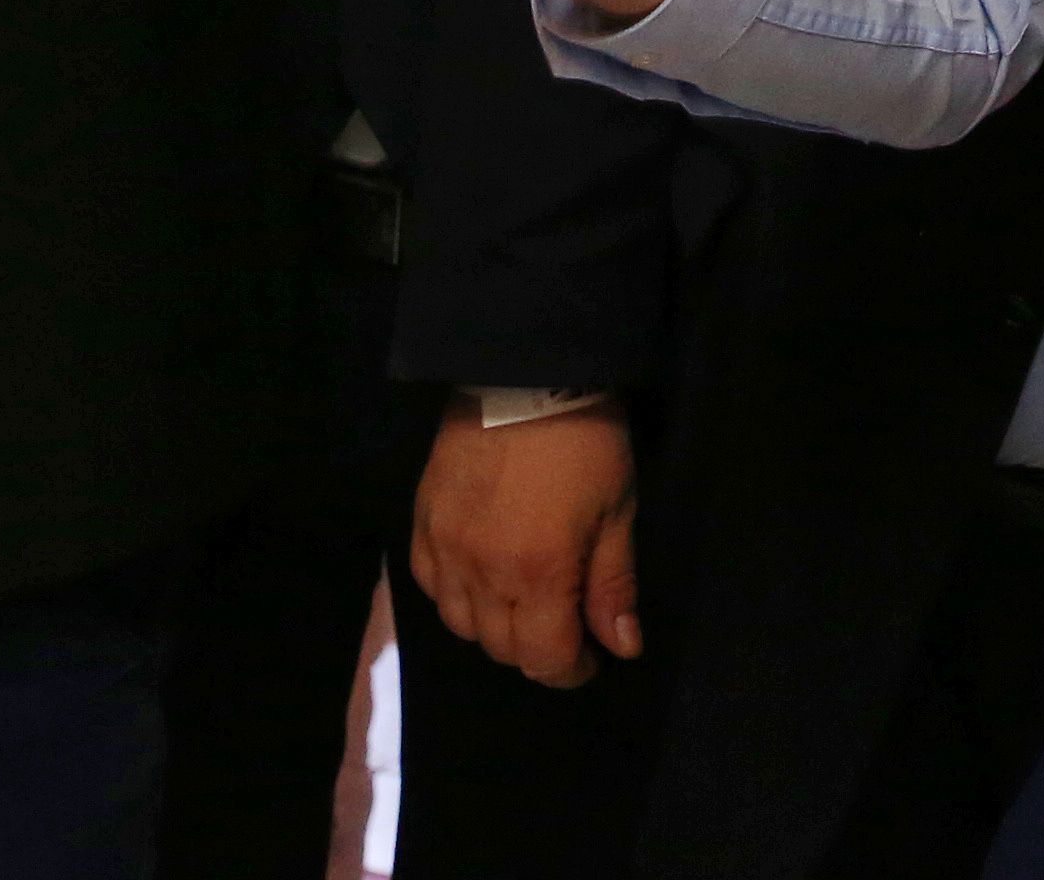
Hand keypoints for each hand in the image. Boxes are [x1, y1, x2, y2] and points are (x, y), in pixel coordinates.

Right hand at [412, 400, 641, 686]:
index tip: (592, 658)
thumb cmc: (585, 442)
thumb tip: (622, 647)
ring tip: (524, 602)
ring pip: (461, 625)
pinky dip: (456, 596)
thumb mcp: (618, 510)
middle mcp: (483, 573)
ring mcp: (445, 548)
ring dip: (495, 628)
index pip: (545, 660)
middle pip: (502, 648)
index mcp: (539, 573)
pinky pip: (431, 586)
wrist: (523, 372)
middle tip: (564, 625)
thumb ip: (613, 585)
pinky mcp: (422, 523)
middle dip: (538, 649)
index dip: (571, 671)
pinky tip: (480, 577)